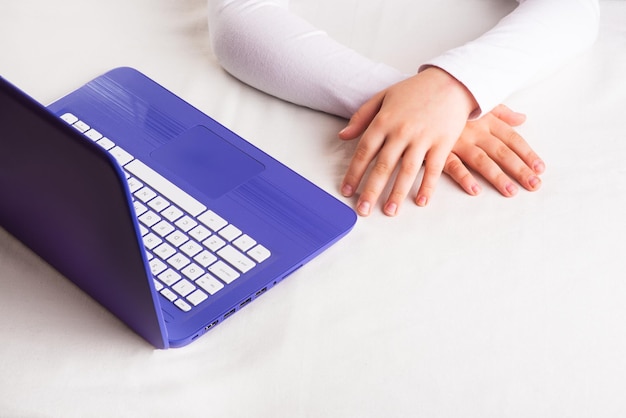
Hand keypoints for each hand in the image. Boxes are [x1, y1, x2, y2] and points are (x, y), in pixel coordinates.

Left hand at [339, 67, 477, 215]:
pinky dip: (428, 186)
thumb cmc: (415, 90)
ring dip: (398, 193)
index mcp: (384, 120)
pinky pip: (434, 169)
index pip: (364, 151)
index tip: (347, 191)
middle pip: (383, 166)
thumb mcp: (384, 96)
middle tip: (363, 210)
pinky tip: (421, 201)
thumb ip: (362, 117)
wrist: (452, 80)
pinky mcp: (443, 143)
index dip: (354, 173)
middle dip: (371, 190)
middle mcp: (401, 131)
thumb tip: (343, 136)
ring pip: (407, 171)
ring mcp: (423, 138)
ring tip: (390, 211)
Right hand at [444, 104, 544, 197]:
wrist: (417, 97)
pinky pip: (452, 165)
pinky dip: (463, 177)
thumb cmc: (449, 102)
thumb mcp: (477, 102)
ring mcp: (457, 141)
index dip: (527, 154)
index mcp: (485, 119)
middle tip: (533, 185)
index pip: (512, 138)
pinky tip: (475, 190)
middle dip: (519, 169)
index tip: (540, 169)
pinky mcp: (438, 150)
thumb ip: (501, 112)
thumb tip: (522, 118)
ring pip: (481, 160)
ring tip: (511, 192)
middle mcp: (474, 130)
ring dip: (497, 177)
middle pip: (501, 152)